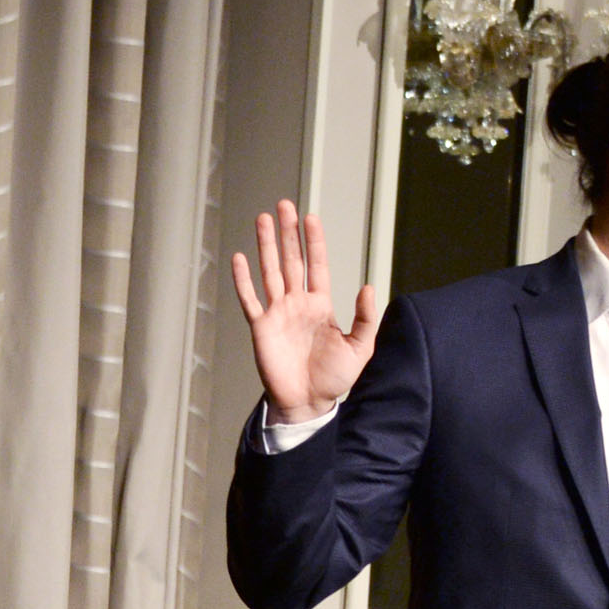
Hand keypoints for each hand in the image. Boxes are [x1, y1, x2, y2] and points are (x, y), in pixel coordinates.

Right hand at [230, 200, 379, 423]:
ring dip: (266, 245)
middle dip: (288, 232)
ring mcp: (277, 314)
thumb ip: (366, 318)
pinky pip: (250, 299)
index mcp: (321, 305)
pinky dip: (243, 279)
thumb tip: (369, 287)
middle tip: (284, 205)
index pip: (317, 265)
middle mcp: (297, 304)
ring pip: (270, 271)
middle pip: (291, 260)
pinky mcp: (261, 328)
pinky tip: (239, 258)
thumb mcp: (360, 348)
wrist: (308, 403)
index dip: (314, 241)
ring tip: (262, 219)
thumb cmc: (334, 379)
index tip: (310, 217)